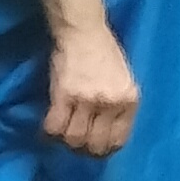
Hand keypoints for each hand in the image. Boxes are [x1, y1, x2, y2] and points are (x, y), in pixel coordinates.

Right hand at [42, 22, 141, 157]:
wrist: (84, 31)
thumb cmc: (104, 53)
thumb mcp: (124, 82)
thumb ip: (118, 107)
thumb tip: (105, 133)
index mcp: (129, 101)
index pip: (118, 141)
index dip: (104, 149)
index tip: (94, 146)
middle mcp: (111, 103)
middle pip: (94, 145)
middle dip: (84, 149)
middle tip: (76, 141)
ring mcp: (87, 100)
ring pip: (73, 139)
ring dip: (66, 141)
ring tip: (63, 132)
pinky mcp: (64, 94)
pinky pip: (54, 127)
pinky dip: (49, 133)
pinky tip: (50, 126)